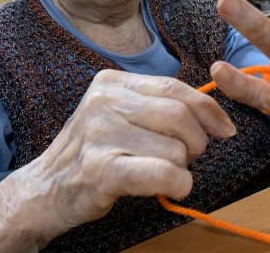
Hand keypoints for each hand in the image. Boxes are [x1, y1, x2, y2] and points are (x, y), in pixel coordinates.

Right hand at [2, 69, 235, 246]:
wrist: (45, 188)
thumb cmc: (94, 150)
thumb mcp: (119, 114)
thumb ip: (159, 106)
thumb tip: (216, 116)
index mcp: (111, 82)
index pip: (174, 88)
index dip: (208, 109)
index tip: (224, 129)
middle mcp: (104, 101)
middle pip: (180, 115)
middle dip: (197, 141)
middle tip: (187, 157)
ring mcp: (100, 134)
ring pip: (175, 148)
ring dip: (181, 167)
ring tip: (161, 171)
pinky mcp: (101, 169)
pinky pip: (161, 173)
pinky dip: (177, 183)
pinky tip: (171, 186)